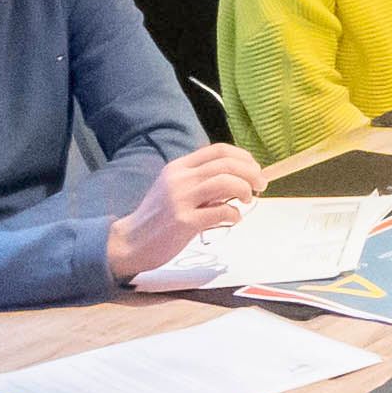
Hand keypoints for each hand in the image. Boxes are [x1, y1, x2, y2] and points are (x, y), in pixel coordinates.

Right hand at [104, 143, 265, 281]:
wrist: (131, 242)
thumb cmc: (158, 218)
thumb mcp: (175, 189)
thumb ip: (201, 182)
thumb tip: (238, 179)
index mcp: (179, 167)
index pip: (218, 150)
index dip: (243, 157)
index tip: (254, 169)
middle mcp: (180, 178)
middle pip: (227, 164)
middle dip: (251, 173)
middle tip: (260, 185)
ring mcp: (181, 199)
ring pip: (226, 182)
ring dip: (244, 189)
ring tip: (246, 200)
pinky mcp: (184, 221)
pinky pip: (221, 212)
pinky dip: (234, 215)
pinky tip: (233, 219)